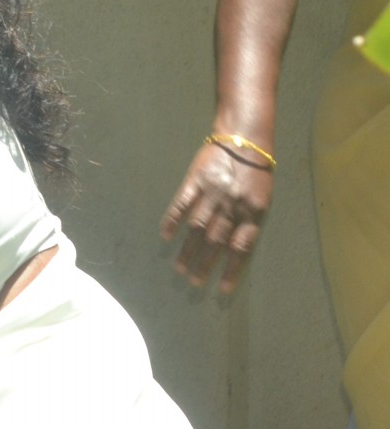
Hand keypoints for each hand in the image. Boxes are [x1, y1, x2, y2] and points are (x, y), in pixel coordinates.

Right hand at [160, 139, 271, 292]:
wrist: (244, 138)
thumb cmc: (255, 172)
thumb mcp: (262, 199)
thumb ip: (249, 222)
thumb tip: (234, 249)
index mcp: (252, 212)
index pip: (241, 247)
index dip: (232, 269)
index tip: (222, 289)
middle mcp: (232, 205)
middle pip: (216, 241)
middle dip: (205, 265)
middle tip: (194, 283)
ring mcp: (212, 194)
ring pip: (198, 228)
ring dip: (188, 250)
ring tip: (180, 269)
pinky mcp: (195, 182)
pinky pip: (181, 204)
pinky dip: (172, 220)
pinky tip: (166, 236)